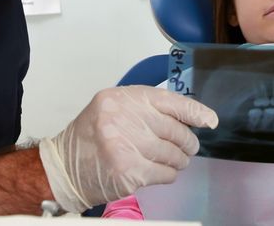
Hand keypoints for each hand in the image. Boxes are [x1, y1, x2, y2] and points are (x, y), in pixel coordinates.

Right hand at [38, 86, 217, 212]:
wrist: (64, 168)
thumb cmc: (90, 138)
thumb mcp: (113, 109)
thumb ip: (145, 108)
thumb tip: (189, 117)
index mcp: (122, 99)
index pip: (170, 101)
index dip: (195, 112)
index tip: (209, 120)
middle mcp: (123, 119)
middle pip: (175, 130)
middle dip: (187, 142)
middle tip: (188, 147)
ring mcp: (126, 147)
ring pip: (174, 154)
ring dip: (178, 160)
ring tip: (172, 160)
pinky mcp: (129, 172)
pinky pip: (165, 173)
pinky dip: (168, 174)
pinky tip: (159, 171)